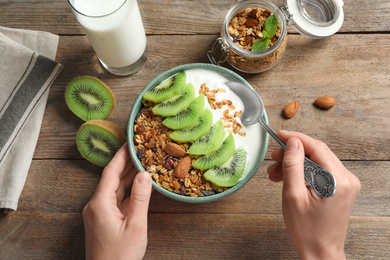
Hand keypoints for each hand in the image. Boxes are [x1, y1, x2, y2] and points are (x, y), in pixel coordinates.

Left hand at [83, 143, 151, 259]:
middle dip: (126, 163)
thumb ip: (140, 198)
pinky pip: (115, 200)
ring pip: (114, 189)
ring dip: (127, 176)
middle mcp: (95, 205)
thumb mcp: (135, 225)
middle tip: (139, 149)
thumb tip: (145, 174)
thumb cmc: (120, 256)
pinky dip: (127, 191)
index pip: (111, 172)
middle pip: (112, 178)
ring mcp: (98, 213)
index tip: (129, 142)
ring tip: (141, 162)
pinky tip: (138, 185)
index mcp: (99, 203)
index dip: (121, 155)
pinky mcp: (103, 220)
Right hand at [267, 131, 360, 259]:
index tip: (280, 135)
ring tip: (276, 172)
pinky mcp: (341, 187)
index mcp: (338, 180)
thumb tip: (292, 143)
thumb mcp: (293, 195)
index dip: (296, 138)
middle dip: (292, 153)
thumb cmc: (307, 230)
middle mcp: (347, 179)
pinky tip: (288, 177)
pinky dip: (303, 171)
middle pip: (317, 153)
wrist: (320, 250)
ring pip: (316, 161)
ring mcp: (346, 183)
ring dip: (295, 163)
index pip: (317, 147)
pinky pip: (320, 170)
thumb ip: (293, 166)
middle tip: (274, 158)